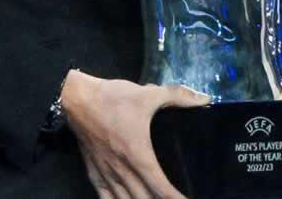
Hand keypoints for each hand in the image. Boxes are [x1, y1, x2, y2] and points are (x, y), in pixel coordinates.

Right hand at [62, 69, 209, 198]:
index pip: (161, 187)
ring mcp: (107, 173)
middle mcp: (123, 170)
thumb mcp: (148, 94)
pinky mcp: (94, 171)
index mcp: (138, 155)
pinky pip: (105, 196)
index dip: (175, 198)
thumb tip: (205, 98)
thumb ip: (177, 96)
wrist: (76, 98)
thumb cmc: (113, 98)